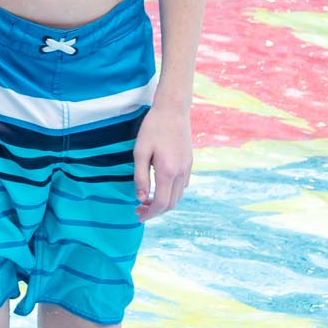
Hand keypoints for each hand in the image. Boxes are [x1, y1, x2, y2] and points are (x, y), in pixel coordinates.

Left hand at [133, 103, 192, 219]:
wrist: (173, 111)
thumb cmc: (153, 128)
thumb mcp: (140, 152)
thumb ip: (140, 177)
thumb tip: (141, 198)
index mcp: (168, 171)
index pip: (161, 203)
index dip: (150, 214)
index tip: (138, 216)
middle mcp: (181, 173)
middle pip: (171, 203)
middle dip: (155, 211)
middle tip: (138, 210)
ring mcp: (187, 169)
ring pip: (178, 196)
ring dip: (163, 203)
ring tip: (146, 201)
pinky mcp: (189, 164)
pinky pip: (182, 186)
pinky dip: (171, 194)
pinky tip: (159, 188)